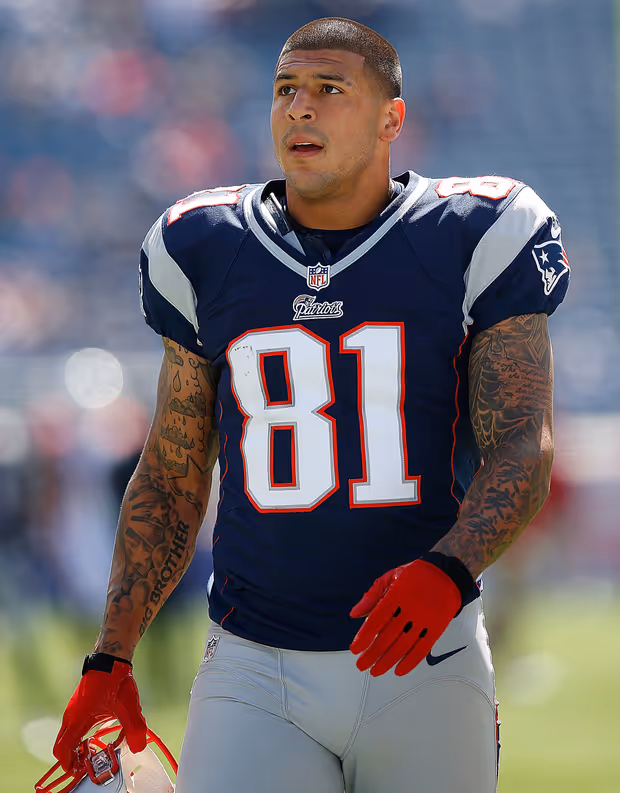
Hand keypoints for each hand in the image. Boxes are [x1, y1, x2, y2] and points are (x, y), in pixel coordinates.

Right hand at [53, 654, 146, 771]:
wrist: (111, 658)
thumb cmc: (115, 680)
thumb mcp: (128, 707)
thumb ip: (134, 729)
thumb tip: (138, 747)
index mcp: (77, 720)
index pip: (61, 751)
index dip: (69, 765)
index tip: (82, 769)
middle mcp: (71, 717)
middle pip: (62, 747)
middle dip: (73, 759)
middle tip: (90, 763)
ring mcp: (73, 711)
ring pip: (67, 737)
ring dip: (77, 748)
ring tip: (97, 751)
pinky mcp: (79, 706)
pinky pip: (74, 727)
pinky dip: (81, 737)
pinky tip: (100, 734)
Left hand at [350, 554, 474, 676]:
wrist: (447, 573)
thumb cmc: (416, 574)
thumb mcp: (391, 576)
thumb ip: (372, 595)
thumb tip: (355, 614)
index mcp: (397, 593)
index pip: (376, 619)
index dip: (364, 636)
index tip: (355, 649)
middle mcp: (410, 608)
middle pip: (388, 636)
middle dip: (372, 654)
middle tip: (362, 665)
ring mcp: (425, 619)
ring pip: (403, 645)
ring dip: (388, 661)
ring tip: (376, 670)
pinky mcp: (437, 628)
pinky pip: (422, 648)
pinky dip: (410, 662)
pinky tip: (399, 670)